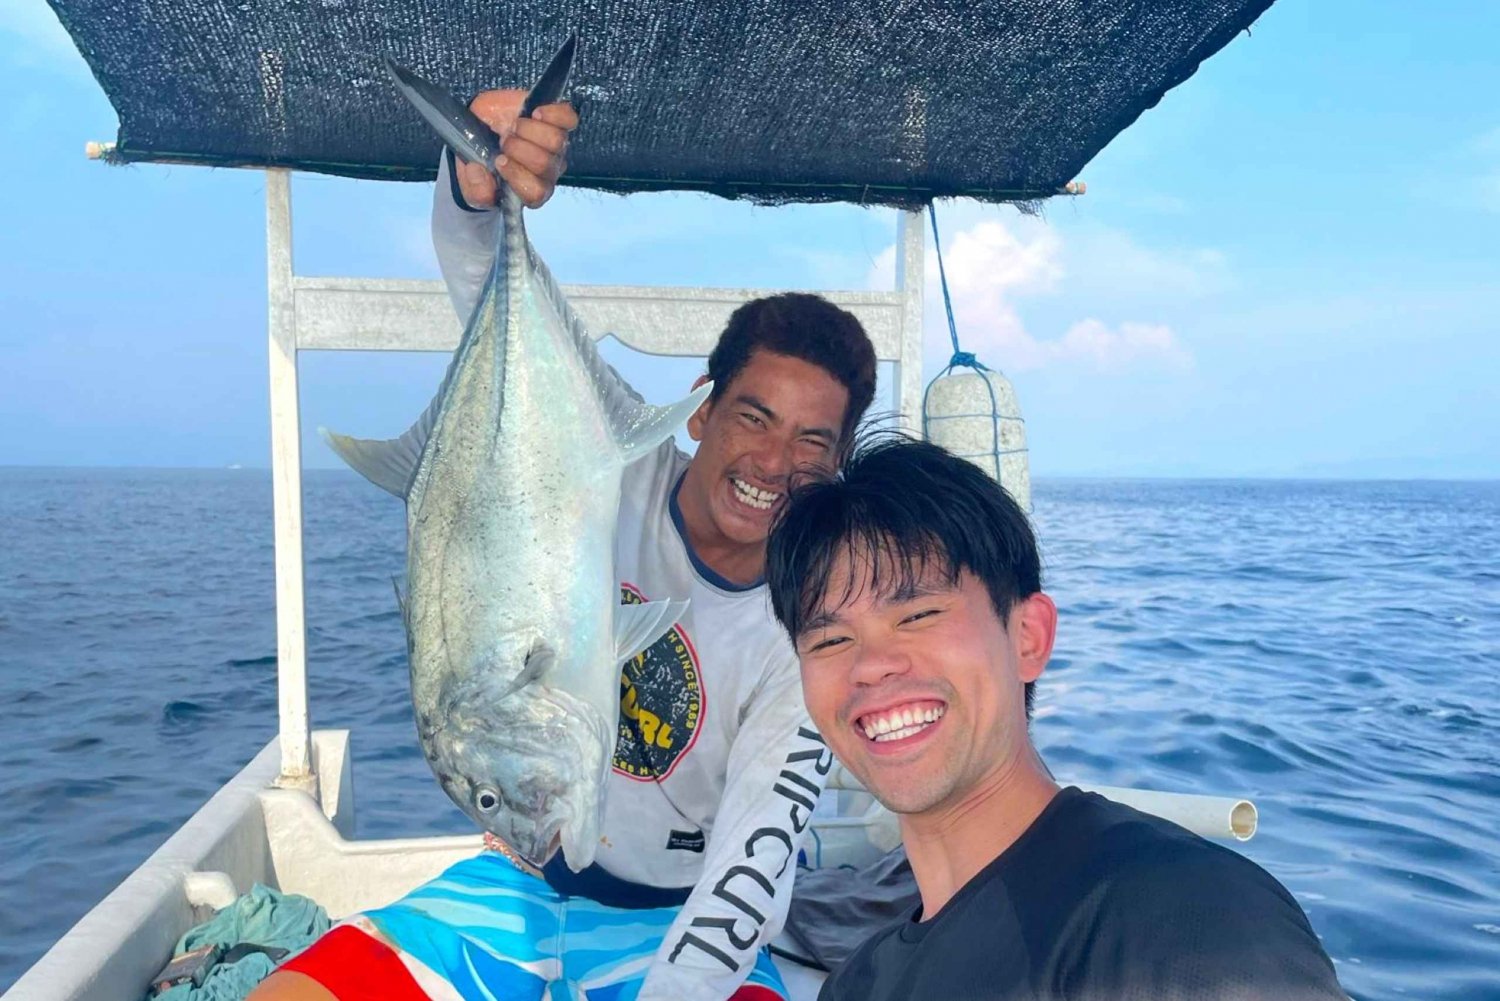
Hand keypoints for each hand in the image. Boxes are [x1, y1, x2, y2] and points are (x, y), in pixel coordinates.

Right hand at [454, 89, 578, 208]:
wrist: (481, 124)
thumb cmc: (479, 156)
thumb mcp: (470, 179)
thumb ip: (475, 188)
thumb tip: (479, 173)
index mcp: (529, 190)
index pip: (535, 193)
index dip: (517, 176)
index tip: (499, 160)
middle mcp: (547, 172)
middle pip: (545, 164)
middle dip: (518, 148)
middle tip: (504, 140)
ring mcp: (556, 147)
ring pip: (556, 141)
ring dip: (530, 130)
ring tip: (514, 126)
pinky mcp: (559, 122)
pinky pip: (569, 119)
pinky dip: (552, 114)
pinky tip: (535, 113)